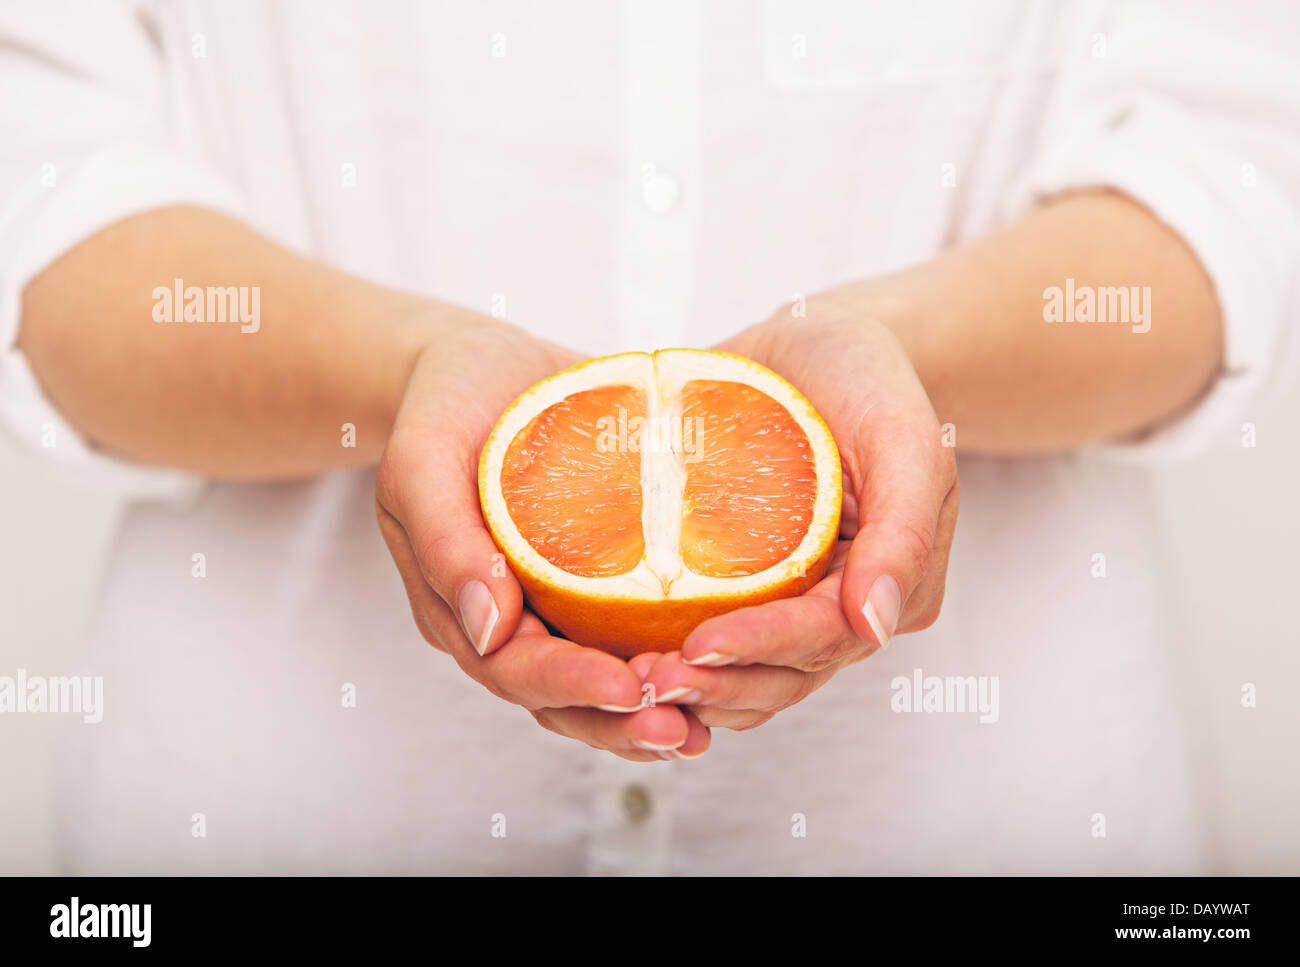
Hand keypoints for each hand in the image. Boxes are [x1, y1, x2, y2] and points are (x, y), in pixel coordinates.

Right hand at [376, 314, 710, 760]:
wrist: (480, 366)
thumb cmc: (445, 403)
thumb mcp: (424, 456)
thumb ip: (444, 540)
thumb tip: (487, 630)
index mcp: (457, 604)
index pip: (513, 669)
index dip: (569, 686)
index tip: (629, 686)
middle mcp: (506, 619)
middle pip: (560, 698)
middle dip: (620, 722)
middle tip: (683, 729)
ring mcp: (550, 605)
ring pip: (597, 684)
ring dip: (647, 713)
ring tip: (706, 724)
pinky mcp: (593, 582)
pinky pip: (627, 637)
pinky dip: (667, 662)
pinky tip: (718, 671)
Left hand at [644, 296, 958, 729]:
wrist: (815, 340)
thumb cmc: (866, 373)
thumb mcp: (904, 432)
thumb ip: (905, 528)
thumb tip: (877, 626)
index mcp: (892, 581)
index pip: (826, 637)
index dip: (763, 649)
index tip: (697, 646)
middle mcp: (842, 604)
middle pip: (784, 674)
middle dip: (719, 684)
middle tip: (647, 679)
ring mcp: (791, 599)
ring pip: (748, 675)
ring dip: (695, 687)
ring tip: (629, 678)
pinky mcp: (744, 585)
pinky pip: (714, 635)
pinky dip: (675, 653)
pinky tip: (624, 654)